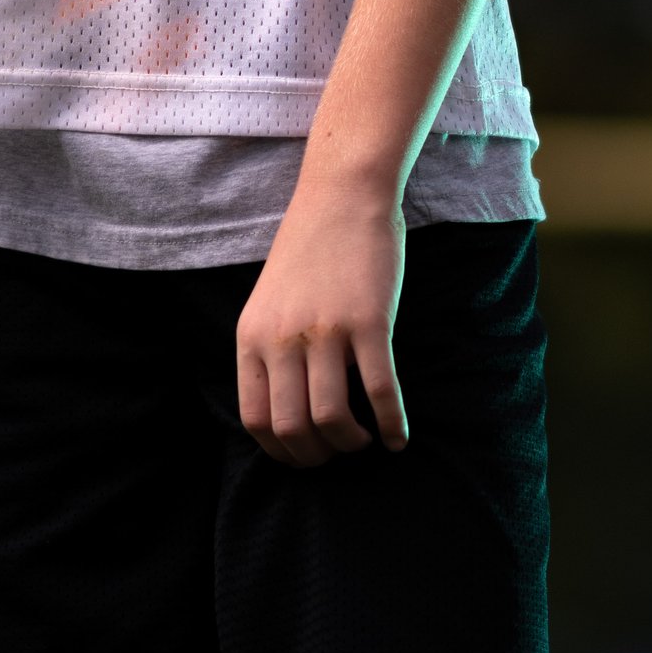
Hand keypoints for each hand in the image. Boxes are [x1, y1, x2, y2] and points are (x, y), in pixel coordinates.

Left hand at [236, 164, 408, 466]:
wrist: (342, 196)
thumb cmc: (309, 249)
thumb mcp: (269, 301)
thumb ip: (270, 349)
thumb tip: (286, 406)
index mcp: (252, 337)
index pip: (255, 420)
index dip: (281, 451)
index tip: (306, 455)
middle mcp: (283, 339)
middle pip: (292, 428)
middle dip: (317, 456)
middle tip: (338, 454)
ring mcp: (326, 332)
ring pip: (333, 419)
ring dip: (351, 444)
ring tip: (365, 442)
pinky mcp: (369, 323)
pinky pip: (381, 391)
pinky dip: (392, 425)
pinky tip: (399, 439)